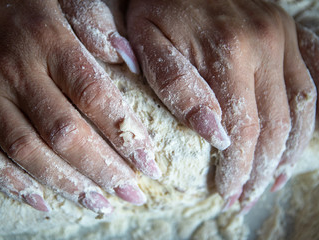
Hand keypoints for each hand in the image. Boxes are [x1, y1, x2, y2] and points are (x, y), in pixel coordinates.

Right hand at [0, 0, 160, 213]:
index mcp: (49, 43)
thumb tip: (129, 59)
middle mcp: (18, 74)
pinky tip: (42, 201)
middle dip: (102, 170)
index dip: (125, 134)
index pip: (95, 97)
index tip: (149, 164)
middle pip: (65, 134)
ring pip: (27, 151)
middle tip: (132, 194)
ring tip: (99, 205)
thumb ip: (95, 22)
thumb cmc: (18, 3)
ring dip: (66, 184)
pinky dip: (11, 182)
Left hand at [127, 0, 316, 212]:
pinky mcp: (289, 31)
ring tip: (275, 179)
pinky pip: (313, 77)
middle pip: (275, 125)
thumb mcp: (148, 41)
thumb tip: (213, 133)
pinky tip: (300, 138)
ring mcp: (282, 36)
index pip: (242, 128)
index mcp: (227, 50)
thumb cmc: (156, 6)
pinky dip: (311, 114)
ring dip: (290, 150)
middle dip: (262, 169)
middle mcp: (265, 44)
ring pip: (302, 108)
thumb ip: (177, 86)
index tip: (227, 192)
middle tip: (248, 195)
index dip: (238, 168)